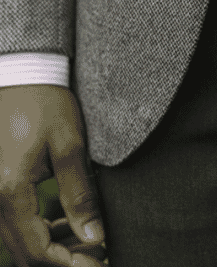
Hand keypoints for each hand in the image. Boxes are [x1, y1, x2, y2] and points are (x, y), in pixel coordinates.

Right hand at [0, 85, 106, 265]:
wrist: (22, 75)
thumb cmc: (46, 104)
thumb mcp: (69, 146)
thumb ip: (79, 194)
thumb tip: (94, 236)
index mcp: (11, 193)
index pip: (38, 252)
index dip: (70, 265)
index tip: (101, 263)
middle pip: (26, 254)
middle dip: (63, 261)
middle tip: (99, 255)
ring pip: (21, 241)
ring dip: (54, 248)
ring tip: (90, 240)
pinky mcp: (0, 188)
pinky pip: (17, 224)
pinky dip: (43, 231)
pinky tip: (70, 222)